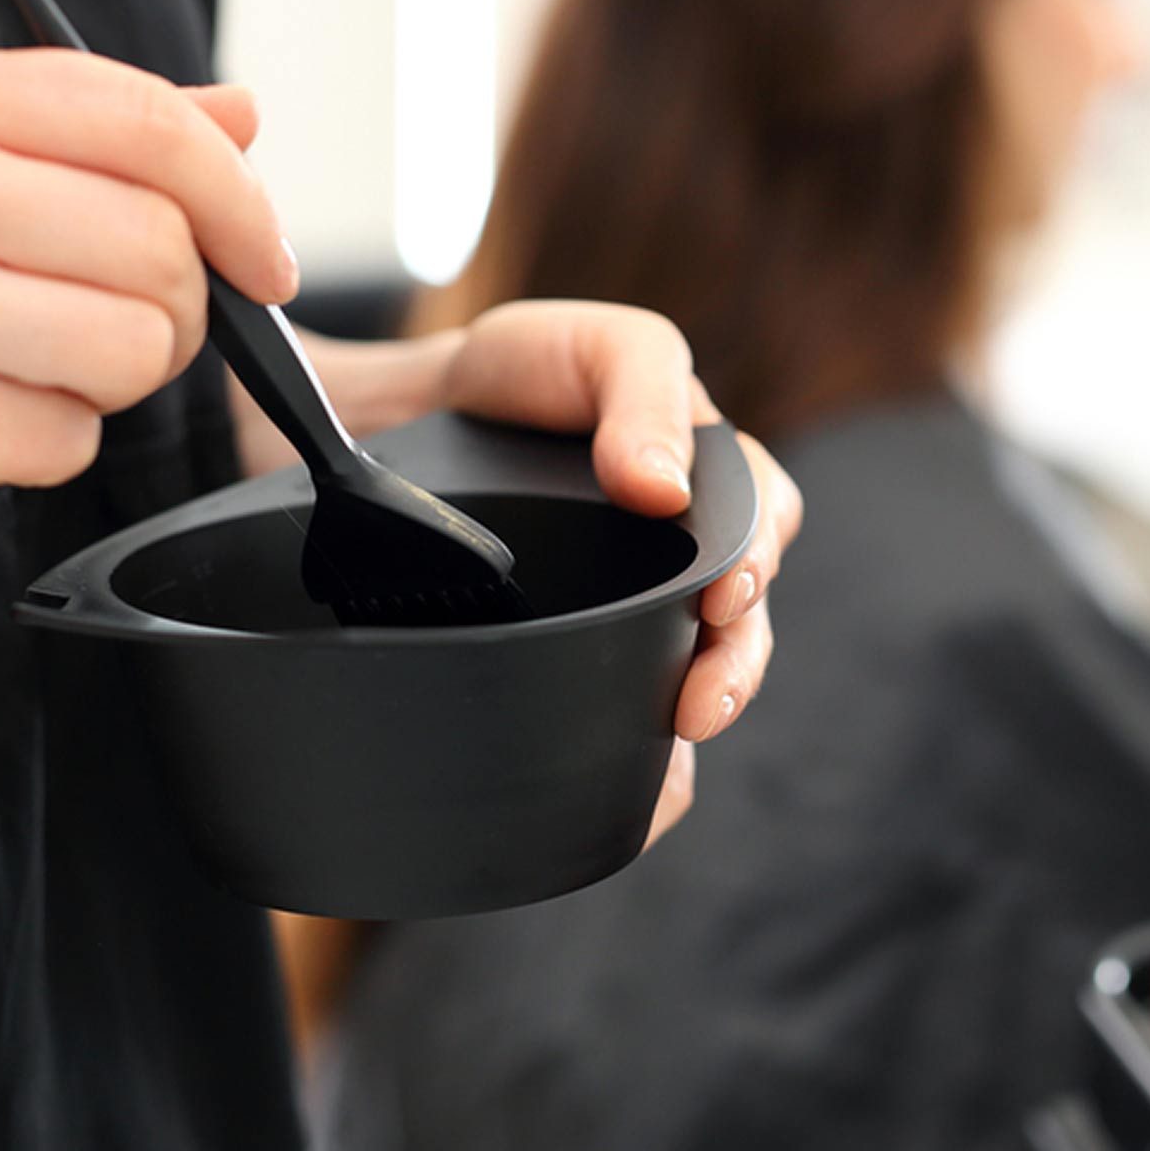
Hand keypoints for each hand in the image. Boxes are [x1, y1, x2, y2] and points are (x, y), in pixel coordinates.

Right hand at [0, 40, 293, 581]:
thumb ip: (83, 133)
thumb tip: (240, 110)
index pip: (146, 117)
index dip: (239, 197)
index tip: (263, 260)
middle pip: (162, 242)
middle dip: (174, 310)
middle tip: (108, 334)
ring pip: (138, 343)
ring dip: (114, 383)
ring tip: (27, 373)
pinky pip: (74, 438)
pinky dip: (46, 447)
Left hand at [434, 302, 806, 834]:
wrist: (388, 428)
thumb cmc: (504, 378)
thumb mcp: (583, 349)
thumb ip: (640, 392)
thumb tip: (665, 489)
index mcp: (703, 475)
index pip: (761, 522)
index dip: (755, 564)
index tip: (721, 598)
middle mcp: (680, 554)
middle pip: (742, 621)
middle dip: (736, 666)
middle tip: (700, 704)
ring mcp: (631, 614)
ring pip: (698, 682)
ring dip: (697, 717)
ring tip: (675, 750)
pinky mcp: (577, 665)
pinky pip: (634, 733)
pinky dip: (645, 776)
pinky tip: (634, 801)